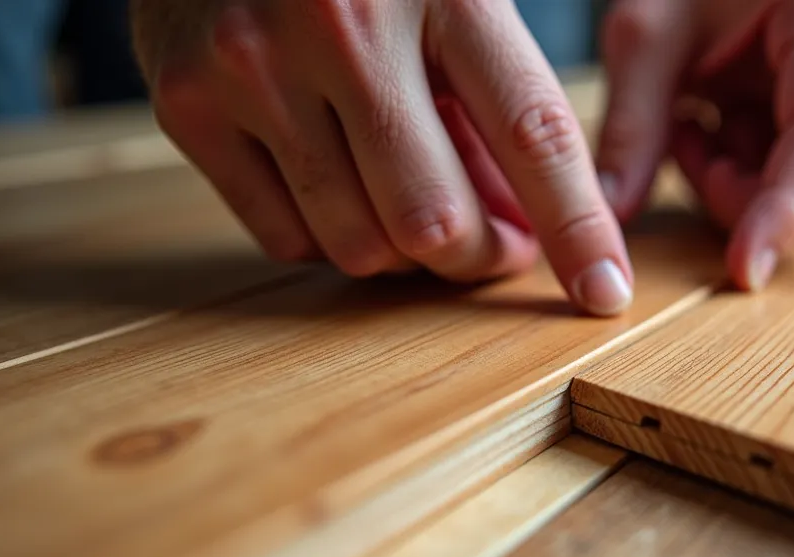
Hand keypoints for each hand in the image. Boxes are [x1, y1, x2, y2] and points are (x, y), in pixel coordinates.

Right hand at [131, 0, 633, 315]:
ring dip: (405, 252)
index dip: (577, 226)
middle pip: (436, 220)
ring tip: (413, 199)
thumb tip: (526, 231)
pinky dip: (329, 235)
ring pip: (359, 244)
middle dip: (479, 256)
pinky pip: (284, 237)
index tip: (604, 292)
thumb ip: (500, 98)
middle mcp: (344, 27)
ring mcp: (254, 67)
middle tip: (494, 244)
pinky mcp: (188, 102)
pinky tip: (342, 184)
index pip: (533, 132)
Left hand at [595, 0, 793, 289]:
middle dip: (758, 201)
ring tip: (695, 129)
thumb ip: (631, 126)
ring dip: (752, 189)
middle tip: (687, 150)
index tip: (745, 269)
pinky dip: (757, 177)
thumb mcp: (645, 37)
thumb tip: (612, 216)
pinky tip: (716, 131)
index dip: (786, 208)